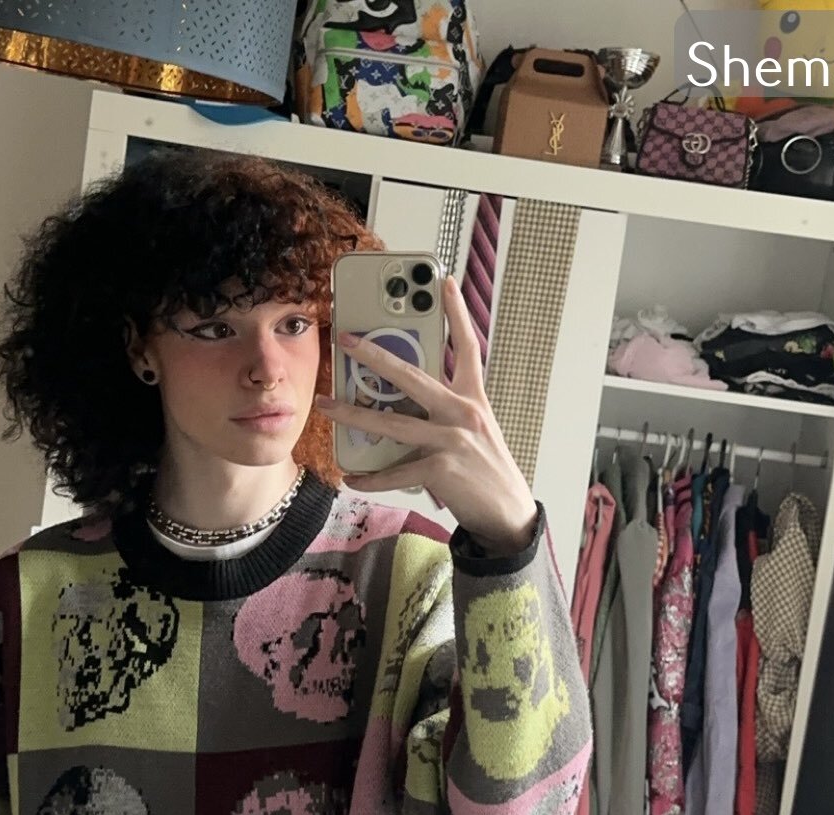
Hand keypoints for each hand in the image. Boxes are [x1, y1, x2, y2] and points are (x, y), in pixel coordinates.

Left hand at [316, 275, 537, 554]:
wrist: (507, 513)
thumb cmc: (486, 470)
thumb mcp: (475, 430)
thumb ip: (447, 410)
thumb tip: (402, 402)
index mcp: (473, 399)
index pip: (467, 347)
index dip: (456, 313)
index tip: (444, 281)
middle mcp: (463, 413)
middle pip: (412, 376)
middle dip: (374, 356)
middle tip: (346, 339)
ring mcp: (451, 441)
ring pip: (392, 423)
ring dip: (353, 415)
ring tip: (326, 406)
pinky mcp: (441, 470)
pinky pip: (396, 472)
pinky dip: (371, 479)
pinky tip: (351, 478)